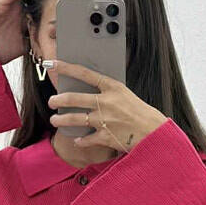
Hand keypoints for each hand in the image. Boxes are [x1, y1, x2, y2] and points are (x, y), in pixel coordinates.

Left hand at [47, 60, 166, 152]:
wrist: (154, 132)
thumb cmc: (140, 113)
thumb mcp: (124, 95)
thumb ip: (106, 92)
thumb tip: (86, 90)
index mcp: (112, 87)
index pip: (85, 73)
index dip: (66, 68)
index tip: (53, 63)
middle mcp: (106, 102)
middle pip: (74, 98)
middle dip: (58, 100)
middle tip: (51, 101)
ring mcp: (104, 120)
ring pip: (75, 119)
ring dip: (61, 119)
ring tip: (55, 120)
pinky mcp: (105, 137)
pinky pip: (86, 139)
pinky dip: (80, 141)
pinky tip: (77, 140)